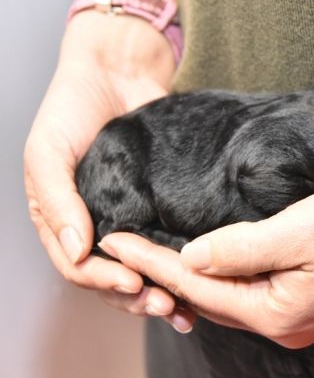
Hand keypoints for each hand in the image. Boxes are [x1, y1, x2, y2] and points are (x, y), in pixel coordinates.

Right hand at [24, 13, 192, 329]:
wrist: (117, 70)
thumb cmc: (71, 107)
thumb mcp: (48, 151)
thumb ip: (57, 200)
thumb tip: (76, 251)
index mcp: (63, 219)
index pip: (80, 267)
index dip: (104, 283)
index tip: (133, 286)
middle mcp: (97, 223)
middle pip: (115, 276)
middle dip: (139, 298)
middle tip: (168, 307)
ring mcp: (131, 214)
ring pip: (145, 265)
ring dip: (163, 290)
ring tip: (187, 307)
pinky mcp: (161, 201)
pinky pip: (169, 238)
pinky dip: (181, 260)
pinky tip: (201, 274)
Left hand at [98, 185, 313, 346]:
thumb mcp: (303, 229)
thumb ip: (241, 248)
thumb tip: (189, 259)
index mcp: (277, 314)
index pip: (196, 288)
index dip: (151, 262)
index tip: (113, 239)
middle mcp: (286, 326)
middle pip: (210, 300)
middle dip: (164, 274)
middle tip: (125, 246)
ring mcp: (303, 317)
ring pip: (233, 297)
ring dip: (195, 276)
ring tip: (158, 254)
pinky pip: (257, 292)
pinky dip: (228, 275)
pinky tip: (216, 260)